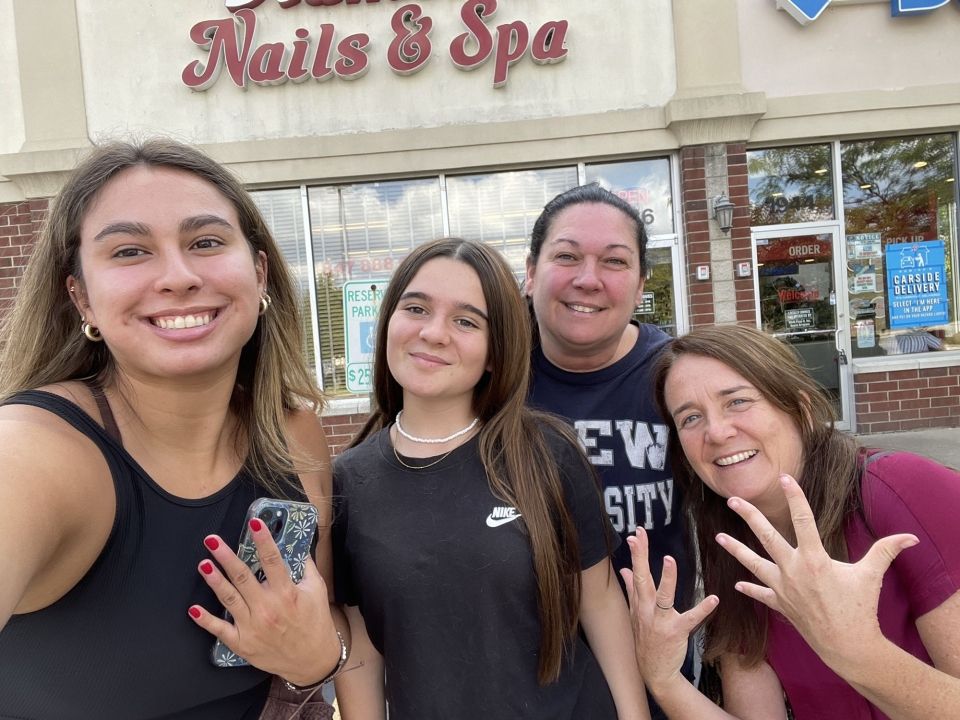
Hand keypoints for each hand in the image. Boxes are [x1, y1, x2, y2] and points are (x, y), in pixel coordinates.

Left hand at [188, 519, 340, 685]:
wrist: (312, 661)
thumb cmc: (315, 623)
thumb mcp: (317, 591)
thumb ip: (307, 567)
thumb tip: (299, 544)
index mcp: (287, 593)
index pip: (273, 560)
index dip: (263, 539)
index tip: (254, 522)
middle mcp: (268, 608)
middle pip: (243, 577)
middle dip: (226, 556)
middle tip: (211, 540)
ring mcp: (253, 627)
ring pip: (229, 599)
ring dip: (214, 581)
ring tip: (203, 564)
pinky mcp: (243, 644)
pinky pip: (220, 631)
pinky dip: (206, 621)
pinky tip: (193, 609)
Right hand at [620, 528, 718, 691]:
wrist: (654, 671)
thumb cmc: (646, 639)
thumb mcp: (635, 614)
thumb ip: (631, 589)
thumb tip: (624, 569)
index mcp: (639, 603)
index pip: (636, 573)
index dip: (635, 553)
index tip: (635, 534)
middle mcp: (647, 609)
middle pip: (642, 579)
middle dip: (639, 557)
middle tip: (638, 537)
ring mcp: (660, 621)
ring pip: (663, 597)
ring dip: (667, 579)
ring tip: (669, 560)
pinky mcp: (676, 631)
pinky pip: (690, 618)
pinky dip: (702, 609)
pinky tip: (713, 599)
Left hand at [717, 473, 917, 670]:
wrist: (847, 646)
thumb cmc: (859, 608)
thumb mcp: (871, 575)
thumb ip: (885, 551)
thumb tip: (909, 537)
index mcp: (814, 558)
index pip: (802, 520)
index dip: (794, 497)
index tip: (784, 479)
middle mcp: (793, 569)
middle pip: (766, 536)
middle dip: (748, 516)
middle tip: (733, 500)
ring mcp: (783, 587)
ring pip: (753, 563)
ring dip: (735, 550)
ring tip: (718, 537)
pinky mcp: (780, 604)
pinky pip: (760, 594)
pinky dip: (750, 588)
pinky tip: (738, 583)